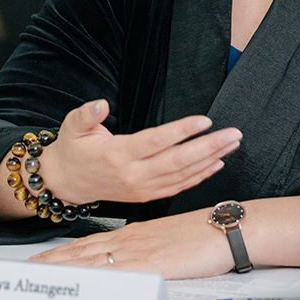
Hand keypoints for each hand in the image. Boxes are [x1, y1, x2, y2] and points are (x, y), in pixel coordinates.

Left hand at [31, 209, 232, 278]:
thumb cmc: (201, 236)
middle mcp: (129, 241)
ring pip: (91, 260)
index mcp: (132, 234)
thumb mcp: (165, 240)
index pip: (90, 243)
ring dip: (65, 266)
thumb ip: (146, 249)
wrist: (222, 230)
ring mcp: (137, 252)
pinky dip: (93, 275)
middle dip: (55, 259)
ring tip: (41, 271)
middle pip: (83, 251)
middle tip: (31, 264)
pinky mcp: (149, 264)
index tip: (45, 257)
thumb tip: (133, 261)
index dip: (65, 251)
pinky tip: (78, 280)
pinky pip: (114, 272)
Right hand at [41, 100, 240, 204]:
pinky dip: (200, 176)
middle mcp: (133, 174)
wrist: (66, 182)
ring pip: (183, 175)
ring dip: (211, 159)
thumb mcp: (72, 125)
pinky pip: (178, 186)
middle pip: (178, 161)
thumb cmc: (73, 149)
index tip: (204, 121)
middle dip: (209, 146)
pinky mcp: (146, 196)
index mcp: (118, 154)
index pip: (156, 141)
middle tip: (232, 134)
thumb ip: (88, 114)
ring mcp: (142, 188)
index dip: (181, 131)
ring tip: (231, 144)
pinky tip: (216, 163)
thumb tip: (101, 104)